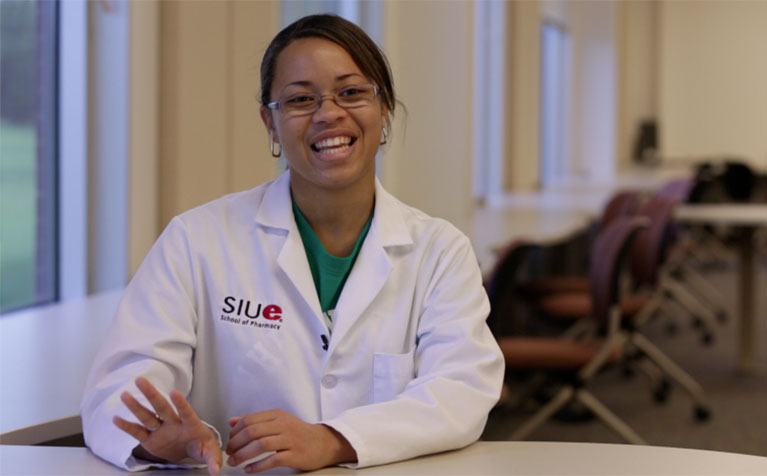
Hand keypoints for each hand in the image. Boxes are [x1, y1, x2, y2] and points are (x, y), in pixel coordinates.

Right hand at [113, 377, 222, 474]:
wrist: (190, 450)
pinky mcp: (150, 439)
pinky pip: (138, 432)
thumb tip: (216, 471)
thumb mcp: (210, 453)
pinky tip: (116, 418)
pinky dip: (127, 426)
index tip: (174, 392)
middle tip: (140, 380)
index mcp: (190, 424)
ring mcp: (161, 429)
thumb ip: (213, 460)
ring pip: (147, 416)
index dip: (181, 403)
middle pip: (162, 407)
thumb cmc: (202, 447)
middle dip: (152, 394)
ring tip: (124, 395)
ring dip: (136, 406)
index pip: (186, 412)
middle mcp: (173, 423)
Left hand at [225, 409, 356, 472]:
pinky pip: (272, 460)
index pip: (249, 420)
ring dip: (243, 455)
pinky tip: (249, 469)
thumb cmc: (298, 433)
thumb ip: (255, 420)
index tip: (229, 441)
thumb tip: (232, 421)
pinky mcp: (295, 455)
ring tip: (235, 462)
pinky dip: (257, 466)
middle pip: (253, 432)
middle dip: (236, 444)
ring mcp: (290, 440)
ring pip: (261, 445)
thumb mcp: (278, 421)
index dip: (235, 432)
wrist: (324, 442)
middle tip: (229, 453)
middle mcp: (283, 425)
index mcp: (277, 415)